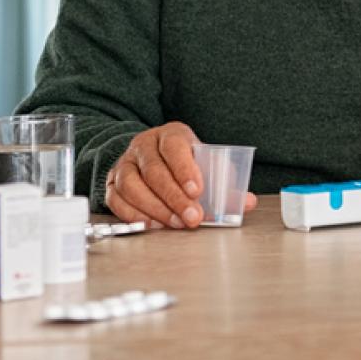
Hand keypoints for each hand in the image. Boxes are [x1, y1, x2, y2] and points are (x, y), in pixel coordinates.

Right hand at [104, 121, 257, 229]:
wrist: (153, 154)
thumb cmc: (186, 160)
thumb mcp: (207, 163)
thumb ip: (226, 182)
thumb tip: (247, 203)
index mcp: (171, 134)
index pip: (175, 148)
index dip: (185, 170)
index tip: (197, 190)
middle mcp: (144, 146)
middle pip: (154, 171)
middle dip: (174, 198)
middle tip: (192, 217)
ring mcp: (125, 163)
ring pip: (132, 186)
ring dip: (155, 209)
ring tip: (176, 224)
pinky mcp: (113, 183)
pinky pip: (117, 200)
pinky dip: (135, 215)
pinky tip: (153, 224)